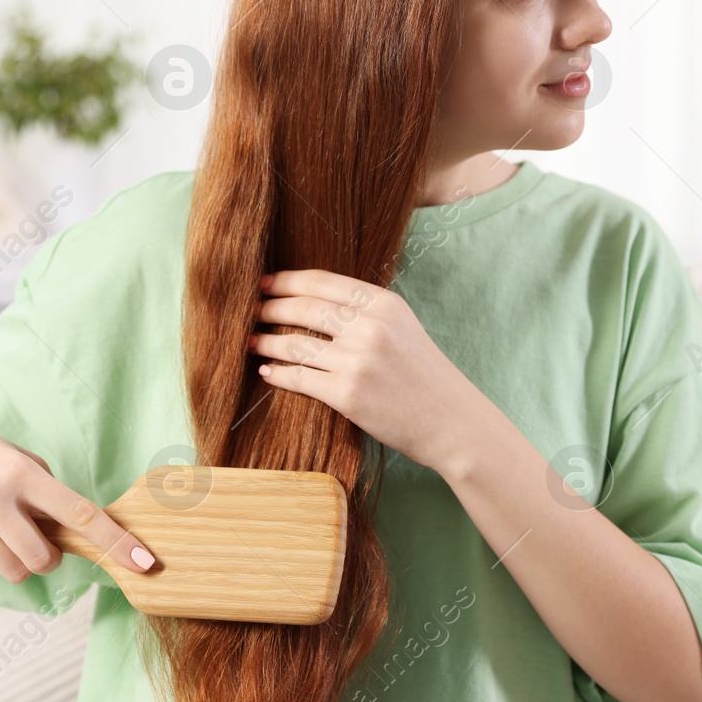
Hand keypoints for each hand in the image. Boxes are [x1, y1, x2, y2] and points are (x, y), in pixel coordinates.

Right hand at [0, 407, 155, 582]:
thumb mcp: (12, 458)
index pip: (82, 514)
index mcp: (25, 473)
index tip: (148, 564)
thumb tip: (74, 534)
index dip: (118, 543)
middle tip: (28, 533)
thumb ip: (42, 491)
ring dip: (13, 560)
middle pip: (46, 559)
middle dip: (46, 556)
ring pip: (16, 572)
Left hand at [249, 268, 490, 473]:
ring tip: (251, 341)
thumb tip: (313, 300)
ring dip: (265, 341)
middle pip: (302, 308)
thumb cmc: (424, 375)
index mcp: (383, 304)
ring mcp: (357, 361)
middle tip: (249, 311)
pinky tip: (267, 372)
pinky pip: (299, 377)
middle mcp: (369, 327)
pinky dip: (277, 374)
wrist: (451, 421)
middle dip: (269, 308)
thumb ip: (365, 311)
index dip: (285, 280)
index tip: (264, 284)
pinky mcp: (347, 395)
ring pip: (294, 343)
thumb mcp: (401, 327)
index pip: (321, 281)